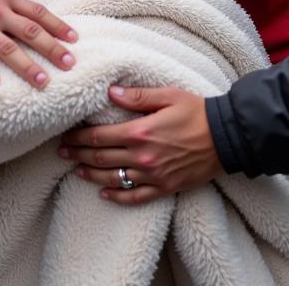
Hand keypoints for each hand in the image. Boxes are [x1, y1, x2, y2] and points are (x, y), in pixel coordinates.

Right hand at [0, 0, 77, 88]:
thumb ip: (15, 6)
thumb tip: (41, 23)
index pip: (38, 12)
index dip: (58, 25)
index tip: (74, 40)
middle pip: (30, 32)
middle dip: (51, 49)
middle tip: (69, 64)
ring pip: (8, 49)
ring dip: (27, 66)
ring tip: (43, 81)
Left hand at [58, 86, 221, 204]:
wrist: (226, 137)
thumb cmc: (196, 111)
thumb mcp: (167, 95)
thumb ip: (137, 96)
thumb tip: (111, 92)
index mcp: (142, 132)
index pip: (101, 137)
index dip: (80, 137)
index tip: (67, 135)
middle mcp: (144, 157)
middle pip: (102, 158)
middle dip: (79, 154)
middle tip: (61, 152)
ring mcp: (154, 176)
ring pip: (114, 178)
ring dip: (92, 174)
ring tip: (76, 169)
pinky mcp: (165, 188)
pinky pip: (135, 197)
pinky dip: (117, 196)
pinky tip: (104, 192)